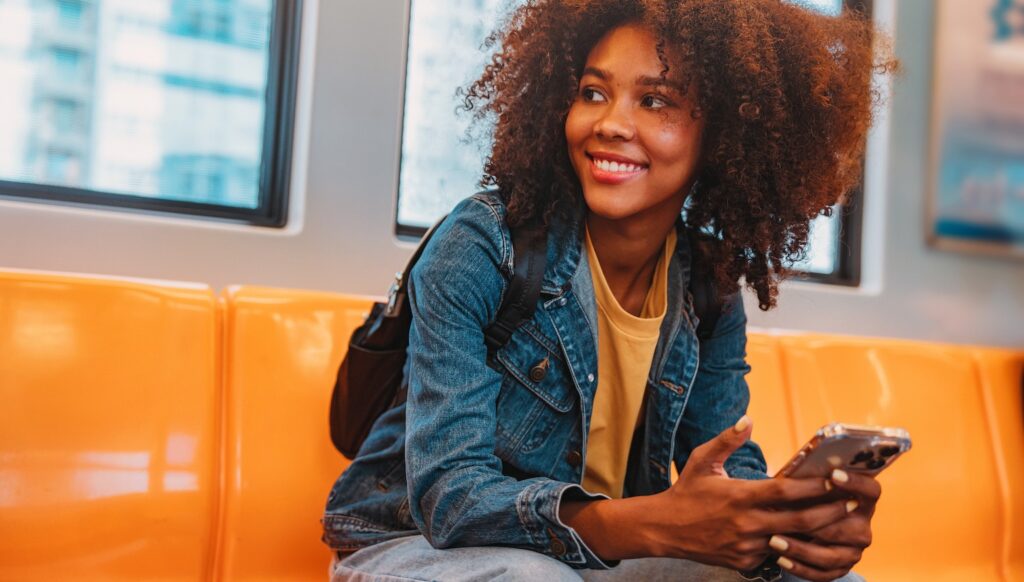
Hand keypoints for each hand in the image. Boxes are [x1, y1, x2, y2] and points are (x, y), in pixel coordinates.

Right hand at [654, 417, 854, 571]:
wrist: (663, 529)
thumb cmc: (686, 491)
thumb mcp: (701, 461)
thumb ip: (726, 440)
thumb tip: (747, 420)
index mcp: (739, 496)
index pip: (786, 491)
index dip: (813, 485)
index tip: (835, 478)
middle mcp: (746, 524)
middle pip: (800, 520)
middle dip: (830, 512)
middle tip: (852, 503)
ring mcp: (747, 546)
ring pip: (792, 541)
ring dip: (817, 532)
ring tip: (839, 521)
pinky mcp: (745, 562)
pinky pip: (774, 555)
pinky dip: (791, 546)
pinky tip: (808, 538)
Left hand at [767, 470, 880, 580]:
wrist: (803, 524)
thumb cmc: (805, 499)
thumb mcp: (809, 488)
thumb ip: (808, 481)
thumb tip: (794, 473)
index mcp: (862, 501)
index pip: (871, 490)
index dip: (856, 482)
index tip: (833, 475)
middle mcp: (863, 527)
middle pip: (846, 527)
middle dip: (815, 523)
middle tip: (788, 517)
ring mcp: (854, 551)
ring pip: (830, 555)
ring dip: (800, 549)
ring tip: (774, 540)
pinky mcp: (841, 569)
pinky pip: (821, 573)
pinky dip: (799, 567)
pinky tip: (780, 558)